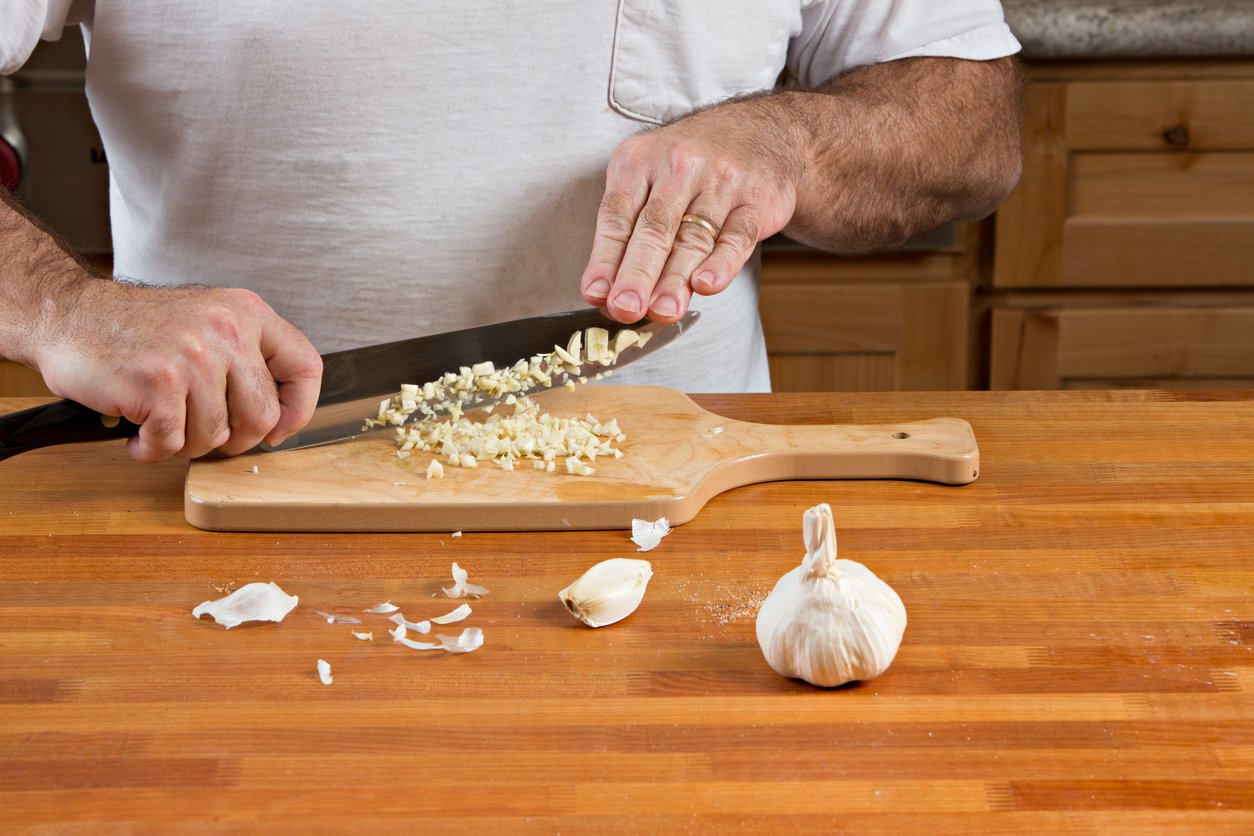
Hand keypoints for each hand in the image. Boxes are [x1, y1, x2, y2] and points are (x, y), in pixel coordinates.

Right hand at [35, 281, 321, 461]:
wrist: (66, 314)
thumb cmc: (136, 329)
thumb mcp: (206, 321)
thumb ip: (246, 359)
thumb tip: (280, 420)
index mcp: (247, 312)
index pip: (305, 365)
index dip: (299, 408)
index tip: (279, 429)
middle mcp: (227, 330)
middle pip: (262, 416)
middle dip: (232, 439)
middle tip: (201, 433)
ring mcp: (194, 357)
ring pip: (216, 436)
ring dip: (185, 444)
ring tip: (161, 424)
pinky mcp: (160, 383)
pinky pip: (173, 444)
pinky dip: (152, 450)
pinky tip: (137, 433)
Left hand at [580, 100, 801, 323]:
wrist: (762, 131)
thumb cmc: (691, 166)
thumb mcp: (648, 178)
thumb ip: (628, 232)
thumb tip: (605, 291)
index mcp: (640, 161)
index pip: (617, 216)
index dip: (605, 258)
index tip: (596, 293)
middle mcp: (679, 167)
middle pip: (654, 228)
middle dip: (637, 273)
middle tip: (625, 308)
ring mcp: (721, 183)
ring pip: (694, 237)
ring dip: (676, 279)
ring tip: (662, 310)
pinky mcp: (756, 200)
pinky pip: (736, 236)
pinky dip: (721, 263)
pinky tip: (705, 285)